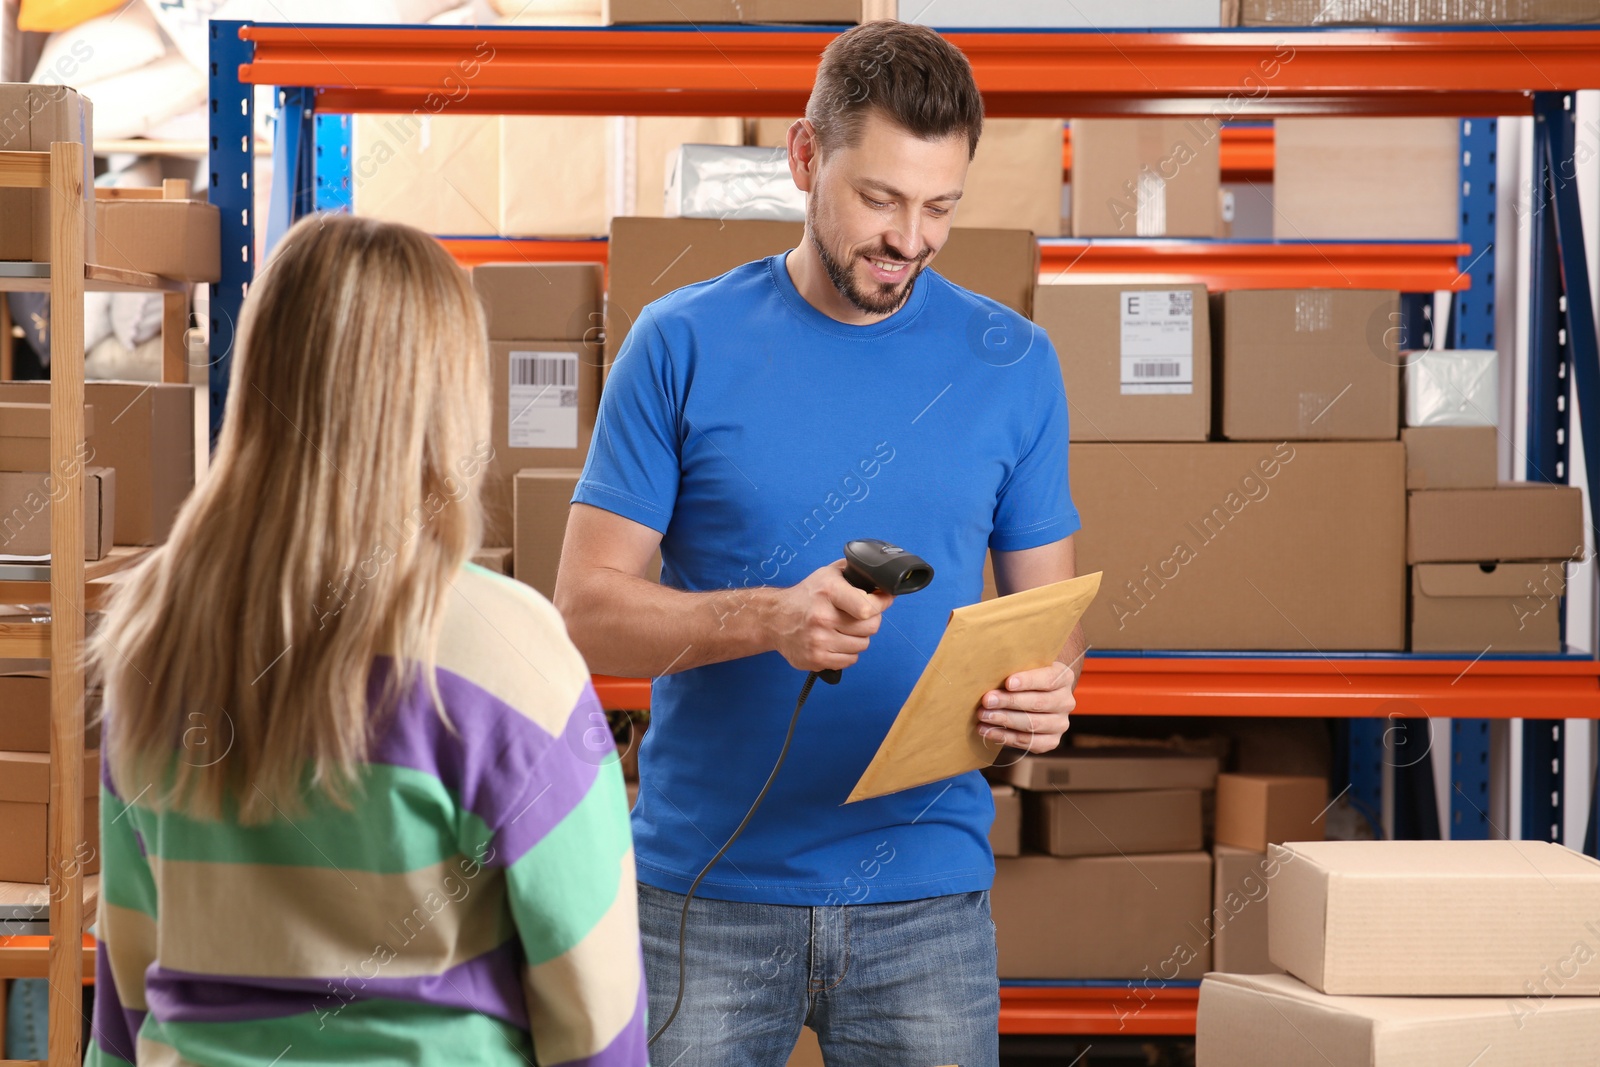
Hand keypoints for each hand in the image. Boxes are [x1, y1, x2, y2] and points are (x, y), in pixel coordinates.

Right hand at [766, 559, 893, 673]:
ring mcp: (818, 640)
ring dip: (858, 637)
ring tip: (844, 628)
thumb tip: (883, 581)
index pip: (867, 607)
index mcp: (828, 591)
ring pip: (862, 645)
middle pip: (870, 627)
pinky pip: (850, 660)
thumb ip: (855, 572)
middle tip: (860, 616)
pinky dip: (848, 652)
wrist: (774, 619)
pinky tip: (836, 641)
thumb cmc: (806, 596)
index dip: (880, 604)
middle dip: (870, 620)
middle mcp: (822, 617)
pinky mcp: (816, 659)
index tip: (882, 600)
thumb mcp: (828, 574)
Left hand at [976, 661, 1074, 752]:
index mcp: (1063, 677)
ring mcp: (1060, 723)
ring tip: (983, 716)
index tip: (1008, 683)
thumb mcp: (1026, 665)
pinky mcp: (1051, 741)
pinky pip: (1028, 742)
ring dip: (1004, 720)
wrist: (1037, 695)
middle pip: (1038, 703)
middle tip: (986, 701)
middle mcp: (1066, 702)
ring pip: (1032, 724)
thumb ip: (1016, 667)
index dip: (1028, 681)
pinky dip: (1005, 737)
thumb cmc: (1026, 677)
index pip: (1048, 680)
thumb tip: (991, 673)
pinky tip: (987, 731)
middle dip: (1009, 702)